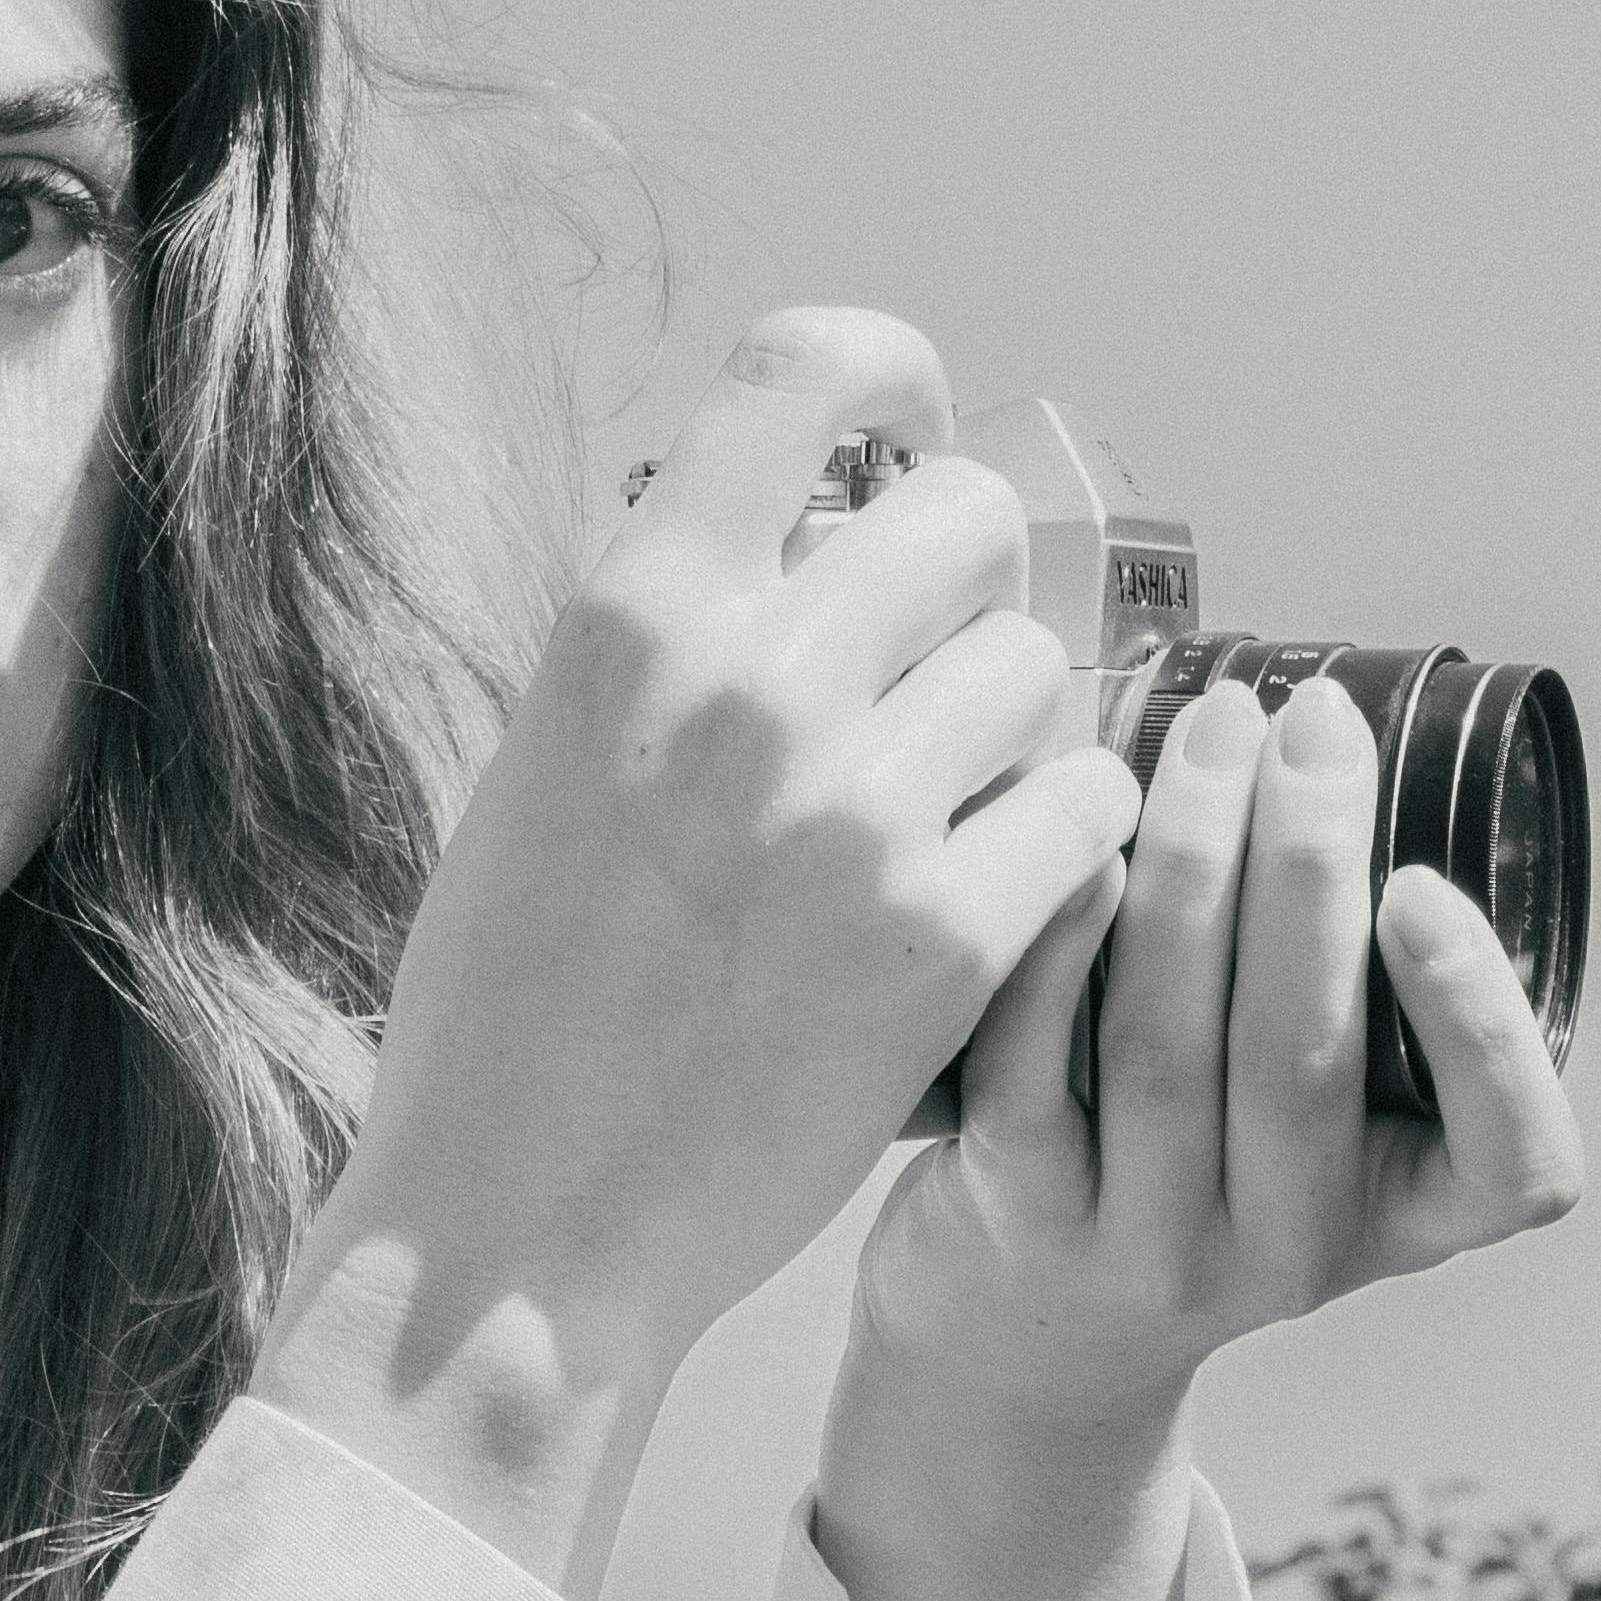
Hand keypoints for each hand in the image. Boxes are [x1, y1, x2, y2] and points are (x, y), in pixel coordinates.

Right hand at [258, 306, 1145, 1592]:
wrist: (510, 1231)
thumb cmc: (514, 1004)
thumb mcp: (544, 757)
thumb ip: (674, 637)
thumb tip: (822, 530)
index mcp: (627, 611)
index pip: (812, 368)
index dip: (892, 380)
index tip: (909, 435)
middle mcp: (744, 681)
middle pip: (970, 521)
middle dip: (971, 592)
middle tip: (932, 685)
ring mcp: (851, 810)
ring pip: (1041, 675)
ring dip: (1017, 739)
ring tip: (940, 824)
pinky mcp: (944, 938)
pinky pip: (1090, 812)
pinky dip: (1063, 851)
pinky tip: (993, 902)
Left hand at [852, 662, 1588, 1447]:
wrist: (1025, 1336)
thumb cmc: (1198, 1165)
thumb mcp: (1318, 1125)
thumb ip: (1358, 990)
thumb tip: (1345, 744)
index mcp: (1403, 1218)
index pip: (1510, 1166)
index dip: (1480, 1027)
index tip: (1424, 888)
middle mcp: (1286, 1251)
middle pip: (1301, 1059)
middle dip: (1306, 866)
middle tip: (1308, 723)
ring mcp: (1145, 1245)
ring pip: (1166, 1049)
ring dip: (1188, 867)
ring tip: (1209, 731)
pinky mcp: (1017, 1215)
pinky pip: (1030, 1066)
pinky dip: (1058, 943)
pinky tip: (1081, 836)